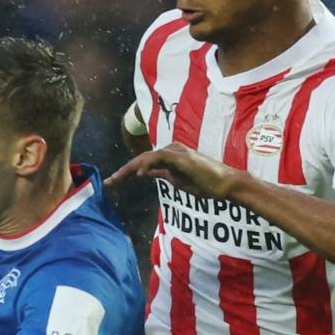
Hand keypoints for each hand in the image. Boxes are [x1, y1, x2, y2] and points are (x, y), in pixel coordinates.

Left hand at [103, 142, 240, 199]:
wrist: (225, 185)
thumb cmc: (206, 184)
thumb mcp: (178, 181)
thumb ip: (163, 175)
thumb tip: (146, 173)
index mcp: (170, 156)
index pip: (144, 163)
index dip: (127, 172)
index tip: (113, 183)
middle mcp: (171, 150)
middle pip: (141, 159)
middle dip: (123, 171)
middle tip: (108, 182)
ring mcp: (176, 151)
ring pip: (146, 157)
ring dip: (130, 168)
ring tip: (117, 179)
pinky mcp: (181, 156)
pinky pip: (159, 158)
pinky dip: (147, 165)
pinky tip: (139, 176)